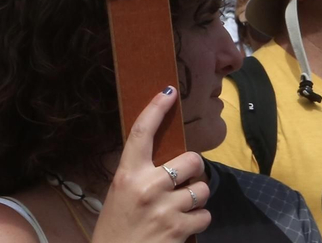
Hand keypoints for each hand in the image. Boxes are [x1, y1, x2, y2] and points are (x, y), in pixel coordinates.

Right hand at [93, 87, 210, 242]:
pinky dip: (198, 220)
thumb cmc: (116, 228)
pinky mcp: (180, 229)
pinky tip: (183, 225)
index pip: (141, 134)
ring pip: (202, 189)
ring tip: (182, 206)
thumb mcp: (120, 195)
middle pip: (191, 160)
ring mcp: (166, 209)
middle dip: (194, 169)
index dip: (156, 109)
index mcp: (127, 176)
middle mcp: (148, 188)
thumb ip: (140, 175)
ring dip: (197, 197)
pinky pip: (205, 215)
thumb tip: (167, 157)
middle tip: (185, 180)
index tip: (168, 91)